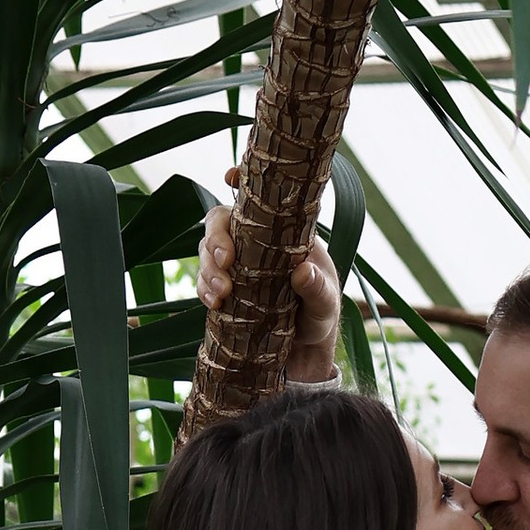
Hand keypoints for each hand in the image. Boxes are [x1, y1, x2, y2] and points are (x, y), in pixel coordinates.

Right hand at [197, 169, 340, 380]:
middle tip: (226, 260)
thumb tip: (304, 272)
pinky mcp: (224, 290)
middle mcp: (253, 243)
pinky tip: (213, 303)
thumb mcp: (326, 304)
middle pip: (221, 222)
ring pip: (206, 250)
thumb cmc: (320, 317)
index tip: (230, 177)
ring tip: (222, 292)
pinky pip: (204, 281)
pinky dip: (203, 289)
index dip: (241, 182)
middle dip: (216, 237)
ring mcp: (235, 265)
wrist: (303, 352)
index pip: (257, 199)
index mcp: (281, 232)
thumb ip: (319, 289)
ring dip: (207, 268)